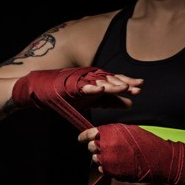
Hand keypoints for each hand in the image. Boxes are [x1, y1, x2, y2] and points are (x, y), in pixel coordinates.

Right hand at [11, 67, 141, 109]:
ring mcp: (81, 82)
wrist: (44, 92)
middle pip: (110, 80)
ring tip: (124, 86)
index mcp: (97, 83)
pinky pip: (83, 87)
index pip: (114, 82)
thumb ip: (111, 101)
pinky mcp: (70, 87)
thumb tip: (130, 104)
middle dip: (124, 83)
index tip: (140, 88)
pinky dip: (92, 88)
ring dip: (111, 84)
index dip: (127, 84)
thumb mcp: (93, 101)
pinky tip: (101, 89)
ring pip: (99, 82)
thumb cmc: (68, 96)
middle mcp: (91, 80)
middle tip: (138, 86)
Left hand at [78, 123, 184, 184]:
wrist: (158, 159)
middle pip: (91, 147)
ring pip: (96, 159)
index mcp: (109, 132)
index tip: (81, 139)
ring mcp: (107, 161)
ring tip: (116, 156)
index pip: (88, 134)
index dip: (83, 137)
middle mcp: (105, 146)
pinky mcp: (112, 172)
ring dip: (102, 157)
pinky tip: (118, 163)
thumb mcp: (128, 130)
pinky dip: (107, 166)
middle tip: (105, 148)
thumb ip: (112, 132)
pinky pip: (103, 169)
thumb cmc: (145, 142)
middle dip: (95, 147)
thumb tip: (100, 134)